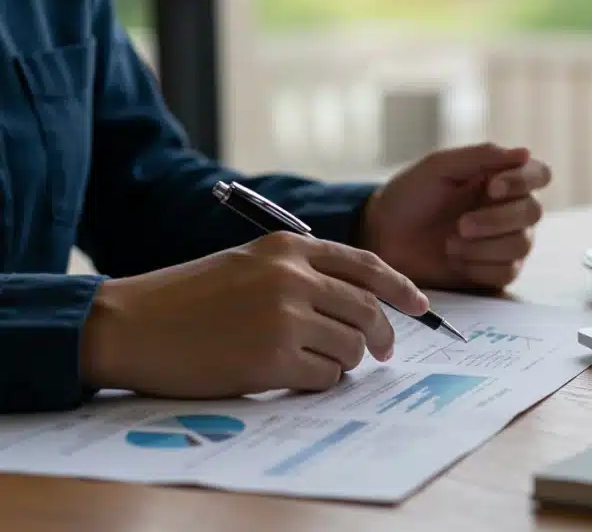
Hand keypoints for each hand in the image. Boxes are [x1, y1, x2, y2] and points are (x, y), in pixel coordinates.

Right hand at [79, 232, 428, 398]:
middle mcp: (293, 278)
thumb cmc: (188, 299)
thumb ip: (303, 273)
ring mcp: (285, 318)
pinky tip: (291, 376)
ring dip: (344, 362)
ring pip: (352, 348)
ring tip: (314, 362)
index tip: (420, 306)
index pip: (367, 266)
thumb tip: (362, 303)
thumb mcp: (249, 264)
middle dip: (382, 335)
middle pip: (368, 310)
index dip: (401, 288)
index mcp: (289, 249)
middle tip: (382, 352)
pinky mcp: (273, 359)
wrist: (131, 324)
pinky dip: (318, 382)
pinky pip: (325, 378)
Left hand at [360, 142, 551, 289]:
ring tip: (450, 243)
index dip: (523, 181)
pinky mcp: (496, 271)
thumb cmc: (411, 196)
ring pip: (522, 245)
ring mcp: (506, 241)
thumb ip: (481, 156)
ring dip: (485, 245)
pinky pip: (506, 271)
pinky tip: (455, 259)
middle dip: (497, 219)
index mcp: (502, 177)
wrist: (384, 237)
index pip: (539, 174)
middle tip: (461, 225)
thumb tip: (525, 152)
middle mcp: (511, 208)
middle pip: (533, 212)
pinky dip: (479, 265)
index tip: (492, 187)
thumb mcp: (439, 167)